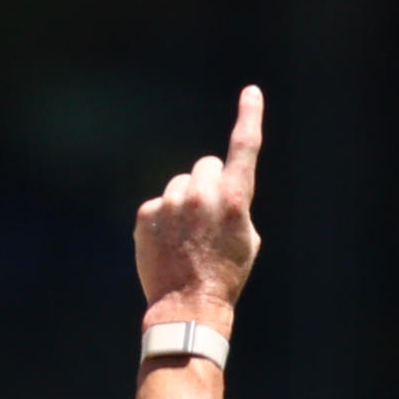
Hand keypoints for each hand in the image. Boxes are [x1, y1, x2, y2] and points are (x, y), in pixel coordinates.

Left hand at [135, 88, 264, 319]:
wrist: (188, 305)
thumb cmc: (226, 274)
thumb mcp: (246, 239)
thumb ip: (234, 203)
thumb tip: (217, 186)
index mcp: (234, 200)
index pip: (244, 148)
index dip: (250, 117)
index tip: (251, 93)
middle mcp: (202, 194)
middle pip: (206, 165)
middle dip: (209, 183)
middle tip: (210, 219)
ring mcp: (171, 202)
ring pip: (181, 184)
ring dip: (185, 202)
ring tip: (189, 238)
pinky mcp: (147, 212)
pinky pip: (159, 203)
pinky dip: (164, 219)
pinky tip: (170, 244)